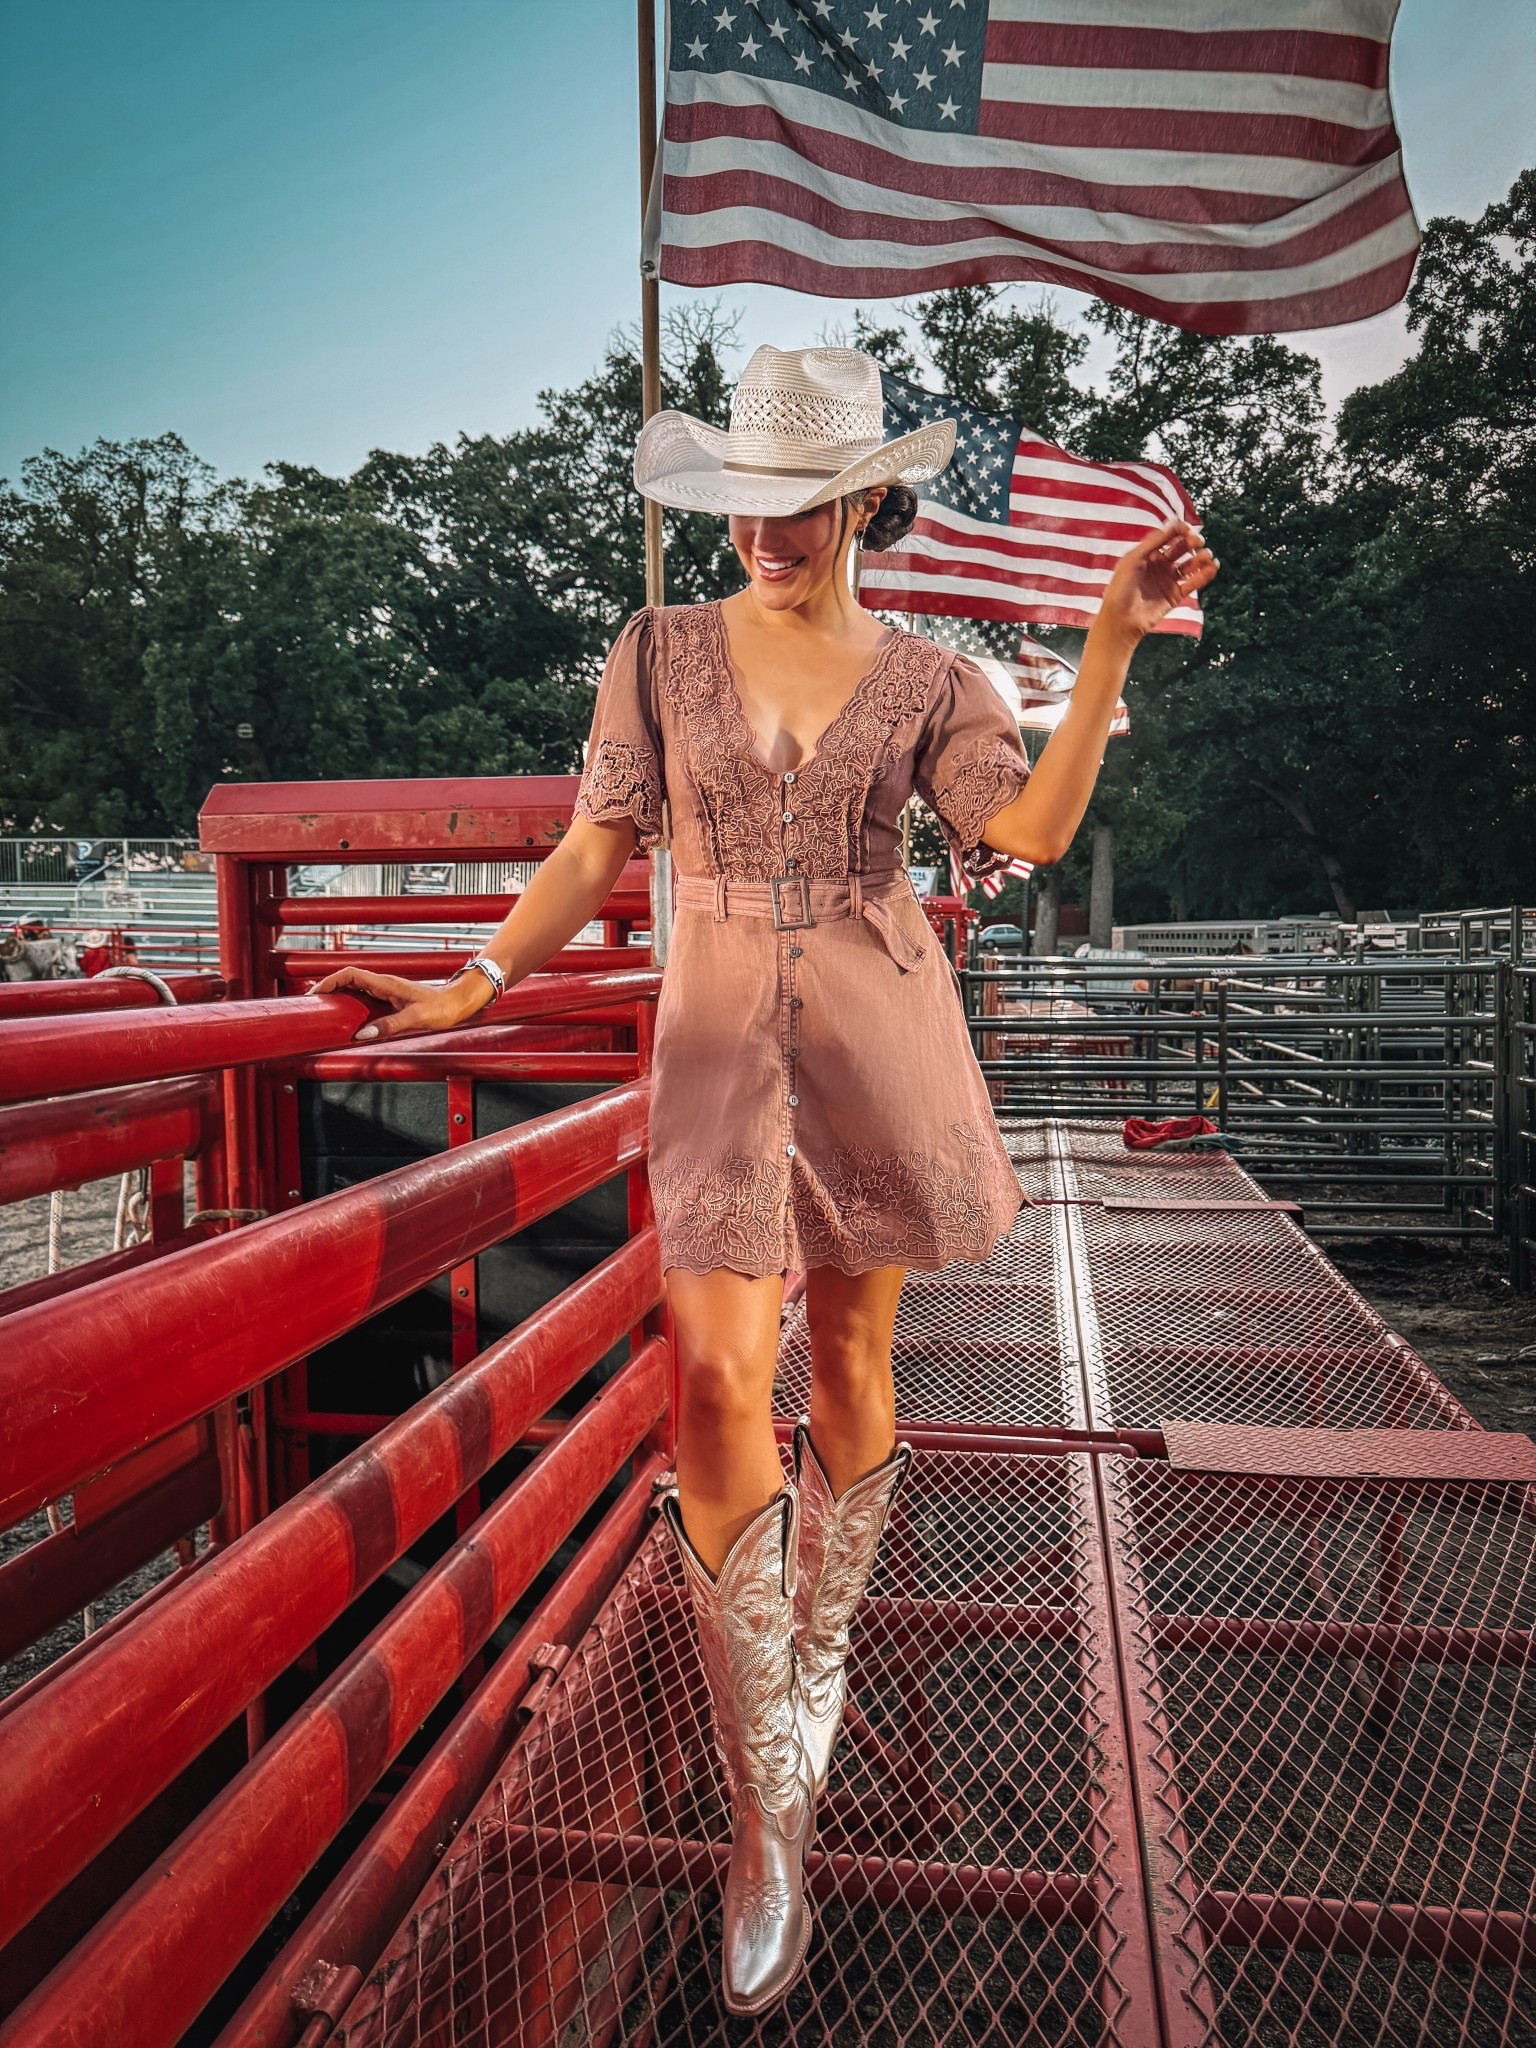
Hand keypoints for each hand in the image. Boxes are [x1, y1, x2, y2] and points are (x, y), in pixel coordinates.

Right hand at [308, 966, 489, 1041]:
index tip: (314, 993)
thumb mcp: (415, 1018)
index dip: (329, 980)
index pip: (349, 974)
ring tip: (322, 1010)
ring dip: (338, 995)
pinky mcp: (390, 1000)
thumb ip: (389, 1026)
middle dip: (327, 988)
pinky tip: (346, 1017)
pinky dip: (351, 1003)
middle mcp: (383, 984)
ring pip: (355, 988)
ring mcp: (386, 991)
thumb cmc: (442, 1008)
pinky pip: (364, 998)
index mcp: (385, 983)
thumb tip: (362, 1035)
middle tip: (311, 1004)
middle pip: (348, 980)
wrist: (459, 1003)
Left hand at [1098, 521, 1217, 643]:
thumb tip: (1172, 523)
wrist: (1121, 619)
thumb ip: (1154, 541)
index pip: (1167, 537)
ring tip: (1207, 555)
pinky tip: (1213, 567)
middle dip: (1191, 542)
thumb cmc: (1121, 588)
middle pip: (1180, 549)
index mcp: (1147, 555)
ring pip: (1189, 565)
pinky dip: (1204, 575)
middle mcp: (1159, 566)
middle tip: (1198, 541)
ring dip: (1200, 558)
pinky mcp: (1175, 596)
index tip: (1187, 528)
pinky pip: (1193, 582)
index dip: (1178, 531)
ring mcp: (1167, 581)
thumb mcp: (1134, 559)